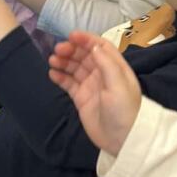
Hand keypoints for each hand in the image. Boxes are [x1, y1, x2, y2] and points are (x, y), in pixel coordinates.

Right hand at [48, 31, 141, 154]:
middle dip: (71, 50)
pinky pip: (69, 83)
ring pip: (75, 68)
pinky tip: (52, 73)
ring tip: (52, 60)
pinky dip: (60, 77)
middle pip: (85, 56)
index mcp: (115, 68)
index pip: (100, 47)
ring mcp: (91, 86)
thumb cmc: (124, 110)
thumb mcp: (119, 85)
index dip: (86, 39)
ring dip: (64, 61)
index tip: (71, 36)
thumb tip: (93, 47)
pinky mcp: (81, 99)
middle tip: (57, 50)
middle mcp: (102, 74)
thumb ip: (107, 64)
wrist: (122, 140)